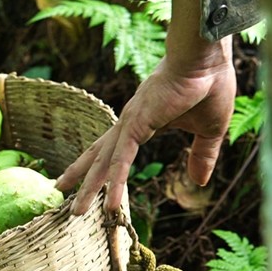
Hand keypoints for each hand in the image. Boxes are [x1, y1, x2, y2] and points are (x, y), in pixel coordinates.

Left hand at [56, 36, 235, 214]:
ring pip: (104, 164)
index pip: (116, 150)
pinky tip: (110, 204)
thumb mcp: (207, 131)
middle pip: (99, 157)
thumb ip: (200, 156)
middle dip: (81, 179)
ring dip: (89, 189)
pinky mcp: (136, 126)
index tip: (92, 182)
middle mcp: (129, 124)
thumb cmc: (208, 84)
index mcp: (142, 122)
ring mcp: (130, 125)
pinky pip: (122, 161)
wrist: (206, 58)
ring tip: (75, 212)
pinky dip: (115, 183)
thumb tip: (199, 182)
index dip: (103, 167)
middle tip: (63, 195)